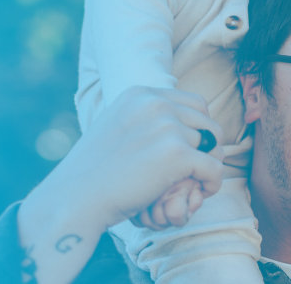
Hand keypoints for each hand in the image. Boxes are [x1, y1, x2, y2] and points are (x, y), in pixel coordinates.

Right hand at [24, 86, 224, 237]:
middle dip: (208, 148)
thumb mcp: (117, 128)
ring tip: (192, 184)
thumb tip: (177, 122)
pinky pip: (214, 168)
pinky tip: (200, 193)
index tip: (191, 151)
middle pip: (208, 122)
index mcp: (140, 94)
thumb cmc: (94, 172)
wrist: (76, 197)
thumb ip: (145, 120)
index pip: (195, 103)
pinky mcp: (176, 154)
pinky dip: (212, 184)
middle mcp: (155, 103)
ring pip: (213, 146)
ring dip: (207, 167)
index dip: (199, 129)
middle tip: (196, 172)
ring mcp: (167, 126)